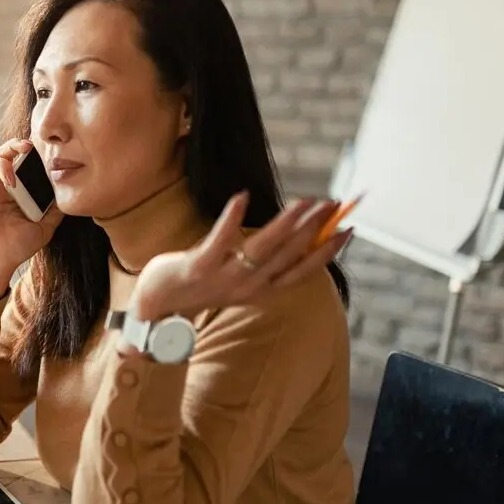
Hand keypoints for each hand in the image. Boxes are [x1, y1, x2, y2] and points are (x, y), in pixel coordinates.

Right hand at [0, 139, 64, 301]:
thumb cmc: (17, 248)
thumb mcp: (44, 228)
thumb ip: (55, 210)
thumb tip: (69, 192)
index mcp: (17, 190)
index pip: (21, 163)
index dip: (28, 152)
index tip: (39, 149)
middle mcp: (0, 186)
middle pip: (4, 155)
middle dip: (13, 146)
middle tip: (25, 147)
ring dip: (2, 166)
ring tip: (10, 181)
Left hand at [129, 193, 352, 322]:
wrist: (155, 307)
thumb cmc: (197, 285)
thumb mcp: (236, 277)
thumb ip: (263, 262)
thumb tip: (291, 237)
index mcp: (260, 291)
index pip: (302, 272)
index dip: (326, 252)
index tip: (348, 230)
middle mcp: (246, 288)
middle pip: (287, 256)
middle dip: (314, 229)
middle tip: (334, 204)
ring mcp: (222, 279)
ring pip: (261, 249)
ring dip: (284, 224)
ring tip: (305, 202)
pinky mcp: (197, 268)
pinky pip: (218, 243)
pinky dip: (231, 220)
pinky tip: (242, 197)